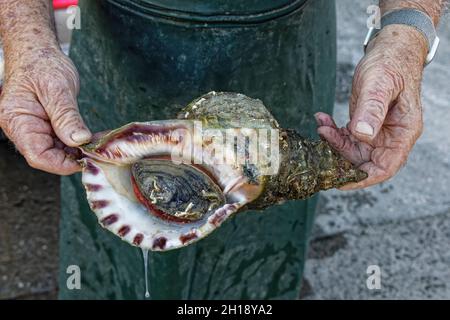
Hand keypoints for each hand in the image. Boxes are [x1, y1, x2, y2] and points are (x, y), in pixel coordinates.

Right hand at [0, 45, 90, 174]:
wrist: (37, 50)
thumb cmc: (41, 63)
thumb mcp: (57, 88)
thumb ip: (66, 116)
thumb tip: (79, 141)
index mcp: (17, 120)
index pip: (37, 155)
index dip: (61, 164)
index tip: (85, 161)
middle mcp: (23, 128)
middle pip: (47, 156)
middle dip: (73, 157)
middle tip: (97, 152)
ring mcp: (34, 128)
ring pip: (57, 151)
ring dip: (77, 151)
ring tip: (98, 144)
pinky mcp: (46, 125)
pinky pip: (61, 141)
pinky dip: (77, 142)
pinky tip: (92, 139)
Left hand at [317, 25, 426, 188]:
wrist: (391, 49)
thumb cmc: (390, 63)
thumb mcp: (379, 84)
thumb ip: (371, 109)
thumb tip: (362, 135)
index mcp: (403, 132)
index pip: (385, 168)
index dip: (363, 179)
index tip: (340, 181)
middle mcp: (391, 137)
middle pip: (364, 162)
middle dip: (340, 157)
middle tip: (322, 143)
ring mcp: (378, 132)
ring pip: (352, 151)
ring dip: (333, 142)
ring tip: (321, 125)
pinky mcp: (365, 124)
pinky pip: (347, 137)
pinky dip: (333, 132)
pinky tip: (322, 119)